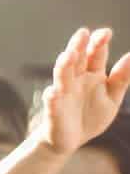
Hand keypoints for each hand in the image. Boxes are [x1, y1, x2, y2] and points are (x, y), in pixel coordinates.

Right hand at [37, 27, 129, 154]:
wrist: (70, 141)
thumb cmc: (91, 117)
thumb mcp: (112, 98)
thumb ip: (121, 78)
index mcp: (92, 74)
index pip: (95, 54)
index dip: (99, 43)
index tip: (106, 33)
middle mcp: (75, 80)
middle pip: (76, 59)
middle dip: (78, 46)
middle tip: (82, 33)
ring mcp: (63, 94)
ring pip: (62, 77)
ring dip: (63, 66)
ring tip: (68, 56)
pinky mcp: (53, 111)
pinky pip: (52, 103)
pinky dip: (52, 98)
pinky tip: (53, 93)